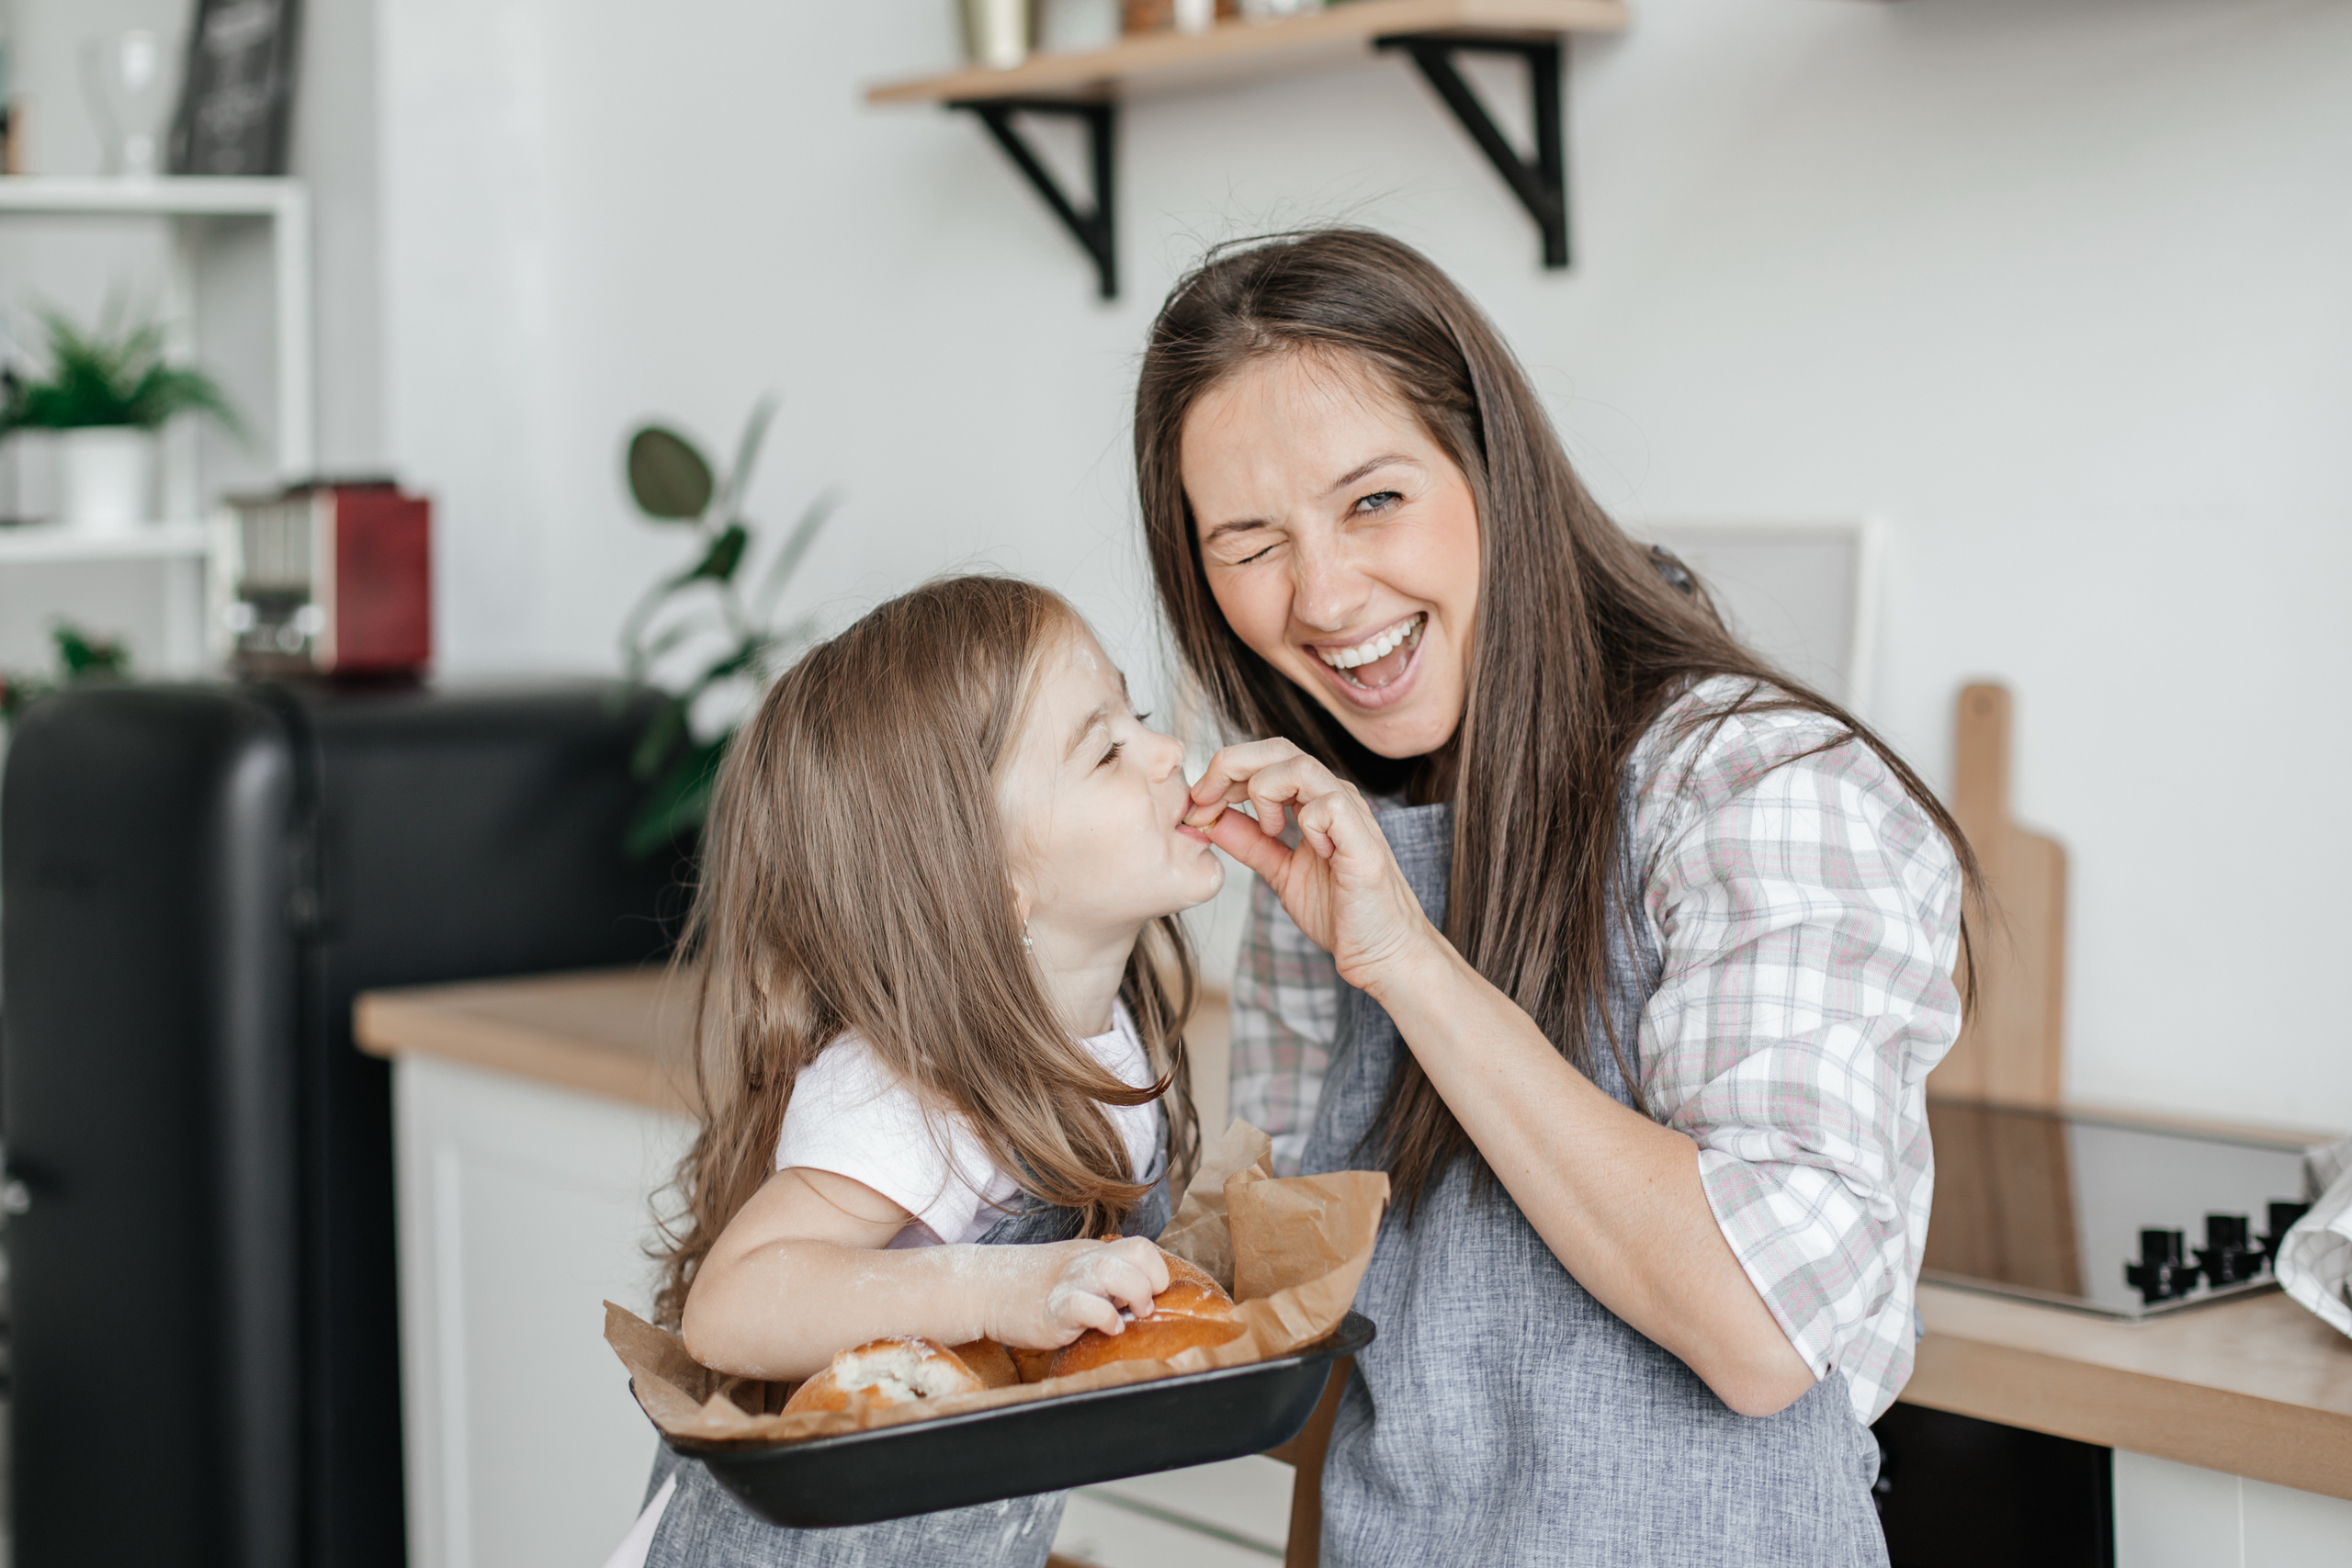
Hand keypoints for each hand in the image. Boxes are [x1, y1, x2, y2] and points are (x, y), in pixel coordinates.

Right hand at [980, 1237, 1169, 1349]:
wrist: (983, 1288)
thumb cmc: (1030, 1289)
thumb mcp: (1072, 1274)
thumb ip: (1101, 1281)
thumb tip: (1138, 1301)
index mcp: (1093, 1253)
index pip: (1142, 1247)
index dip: (1156, 1271)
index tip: (1151, 1296)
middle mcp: (1085, 1261)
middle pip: (1139, 1250)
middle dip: (1154, 1281)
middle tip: (1144, 1307)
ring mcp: (1068, 1282)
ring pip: (1114, 1271)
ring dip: (1135, 1293)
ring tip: (1132, 1315)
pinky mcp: (1052, 1309)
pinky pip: (1085, 1306)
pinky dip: (1104, 1318)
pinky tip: (1107, 1329)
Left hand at [1183, 740, 1437, 992]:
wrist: (1380, 952)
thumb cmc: (1341, 912)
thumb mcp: (1280, 871)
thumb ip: (1250, 843)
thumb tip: (1210, 818)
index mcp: (1312, 800)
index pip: (1264, 759)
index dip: (1224, 773)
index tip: (1197, 803)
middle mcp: (1332, 796)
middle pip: (1277, 748)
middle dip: (1230, 766)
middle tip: (1204, 800)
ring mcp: (1351, 814)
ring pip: (1299, 766)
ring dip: (1265, 792)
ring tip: (1268, 830)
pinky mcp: (1362, 840)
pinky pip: (1328, 806)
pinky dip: (1306, 822)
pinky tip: (1311, 852)